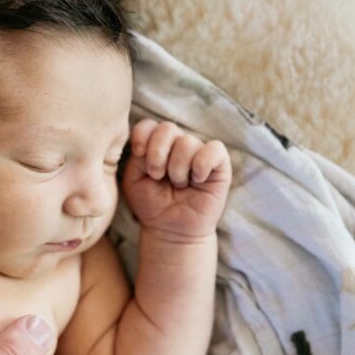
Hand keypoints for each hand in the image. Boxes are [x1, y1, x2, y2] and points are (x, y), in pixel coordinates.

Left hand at [121, 119, 230, 239]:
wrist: (171, 230)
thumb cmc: (151, 204)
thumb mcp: (134, 179)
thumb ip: (137, 156)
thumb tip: (147, 140)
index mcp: (156, 145)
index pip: (149, 125)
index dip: (142, 136)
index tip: (138, 155)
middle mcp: (178, 144)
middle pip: (167, 128)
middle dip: (157, 154)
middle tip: (157, 176)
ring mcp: (199, 152)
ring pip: (187, 142)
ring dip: (177, 168)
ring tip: (178, 185)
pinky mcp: (220, 164)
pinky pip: (214, 149)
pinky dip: (202, 165)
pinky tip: (197, 180)